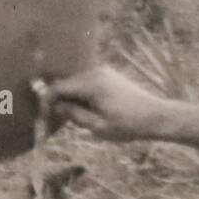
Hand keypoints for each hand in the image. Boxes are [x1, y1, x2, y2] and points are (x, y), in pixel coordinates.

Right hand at [45, 65, 168, 141]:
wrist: (156, 116)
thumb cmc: (128, 125)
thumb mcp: (98, 126)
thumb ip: (74, 115)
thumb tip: (56, 107)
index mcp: (91, 84)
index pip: (59, 87)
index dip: (48, 100)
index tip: (42, 114)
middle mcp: (95, 72)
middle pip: (67, 83)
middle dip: (59, 99)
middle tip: (55, 118)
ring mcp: (103, 71)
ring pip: (77, 83)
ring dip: (71, 97)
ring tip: (72, 116)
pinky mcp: (109, 75)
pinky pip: (87, 82)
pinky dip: (81, 93)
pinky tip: (86, 108)